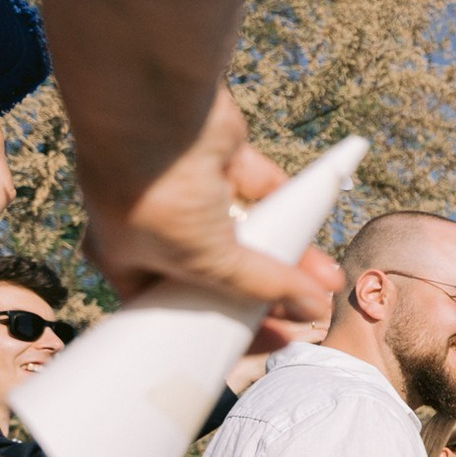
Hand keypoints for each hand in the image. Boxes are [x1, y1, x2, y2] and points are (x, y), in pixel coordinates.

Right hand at [79, 87, 340, 344]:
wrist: (153, 113)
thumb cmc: (153, 194)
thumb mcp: (204, 260)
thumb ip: (257, 284)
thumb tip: (309, 307)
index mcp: (127, 257)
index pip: (176, 308)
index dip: (219, 330)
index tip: (263, 343)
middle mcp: (157, 225)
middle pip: (221, 273)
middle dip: (266, 295)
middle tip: (303, 316)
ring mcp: (192, 191)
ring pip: (252, 235)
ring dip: (291, 259)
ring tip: (327, 284)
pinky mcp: (224, 160)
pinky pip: (267, 194)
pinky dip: (294, 214)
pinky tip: (319, 241)